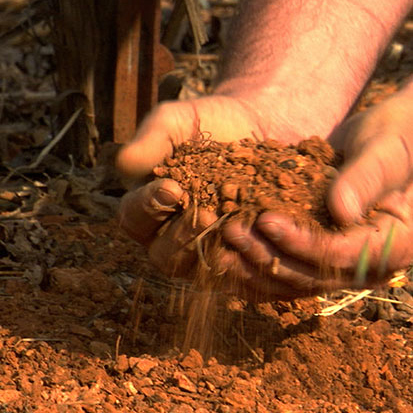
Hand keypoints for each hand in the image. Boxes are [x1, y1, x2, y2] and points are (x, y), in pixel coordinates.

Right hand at [117, 94, 290, 279]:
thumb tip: (125, 164)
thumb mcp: (176, 122)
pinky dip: (243, 260)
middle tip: (206, 215)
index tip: (172, 188)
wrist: (254, 128)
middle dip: (181, 237)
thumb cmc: (207, 124)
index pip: (134, 218)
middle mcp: (170, 233)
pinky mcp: (235, 252)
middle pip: (163, 255)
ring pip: (197, 267)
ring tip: (231, 228)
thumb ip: (150, 139)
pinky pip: (235, 269)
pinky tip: (256, 240)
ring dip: (213, 252)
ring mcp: (203, 246)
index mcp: (147, 206)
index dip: (148, 208)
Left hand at [223, 86, 412, 298]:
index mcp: (393, 244)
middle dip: (266, 256)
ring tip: (219, 242)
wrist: (389, 140)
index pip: (341, 256)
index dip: (302, 243)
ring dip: (252, 264)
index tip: (266, 221)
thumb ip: (367, 178)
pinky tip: (225, 251)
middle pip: (309, 275)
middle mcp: (364, 264)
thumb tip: (341, 211)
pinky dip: (254, 262)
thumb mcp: (387, 151)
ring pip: (291, 279)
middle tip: (231, 230)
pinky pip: (284, 267)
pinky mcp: (315, 252)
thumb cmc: (396, 138)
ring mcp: (337, 262)